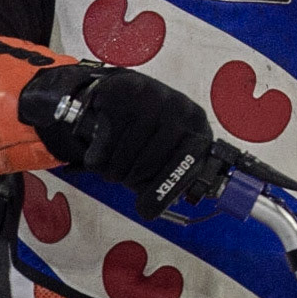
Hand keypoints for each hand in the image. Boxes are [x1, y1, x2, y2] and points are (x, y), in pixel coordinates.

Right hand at [19, 64, 212, 216]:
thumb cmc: (153, 132)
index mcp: (199, 129)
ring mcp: (155, 96)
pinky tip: (100, 148)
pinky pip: (106, 137)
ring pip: (124, 153)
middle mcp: (181, 109)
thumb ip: (170, 180)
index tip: (145, 210)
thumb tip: (150, 209)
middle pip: (148, 164)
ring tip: (113, 161)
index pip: (185, 166)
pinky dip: (97, 151)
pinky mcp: (125, 88)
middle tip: (122, 177)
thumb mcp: (171, 153)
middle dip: (130, 179)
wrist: (130, 92)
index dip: (162, 191)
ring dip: (111, 168)